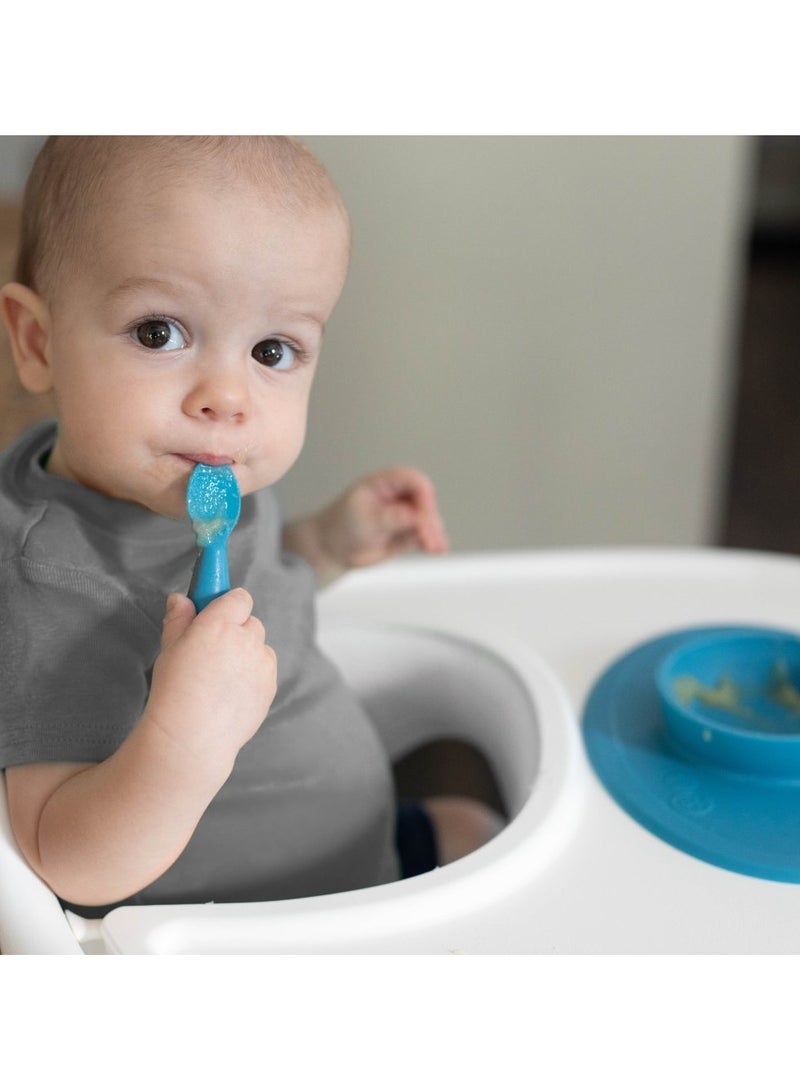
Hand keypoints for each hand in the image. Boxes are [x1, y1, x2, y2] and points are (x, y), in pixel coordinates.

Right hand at [145, 589, 276, 763]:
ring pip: (259, 647)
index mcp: (219, 624)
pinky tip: (232, 692)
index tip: (218, 612)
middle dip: (237, 631)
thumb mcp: (170, 649)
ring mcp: (261, 663)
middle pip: (251, 622)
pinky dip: (254, 674)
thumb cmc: (174, 692)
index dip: (228, 605)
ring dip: (247, 653)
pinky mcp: (270, 684)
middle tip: (214, 651)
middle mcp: (245, 639)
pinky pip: (266, 669)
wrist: (192, 737)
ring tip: (222, 678)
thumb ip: (179, 619)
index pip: (238, 598)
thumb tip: (182, 598)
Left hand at [284, 467, 448, 581]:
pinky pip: (425, 535)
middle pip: (425, 501)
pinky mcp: (408, 532)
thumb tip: (415, 517)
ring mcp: (405, 514)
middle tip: (427, 538)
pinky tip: (437, 550)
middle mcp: (398, 496)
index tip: (423, 517)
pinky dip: (432, 542)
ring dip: (434, 533)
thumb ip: (390, 517)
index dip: (423, 497)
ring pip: (428, 520)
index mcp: (384, 482)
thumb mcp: (364, 519)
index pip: (413, 481)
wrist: (333, 548)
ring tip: (434, 548)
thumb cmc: (341, 526)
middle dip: (429, 519)